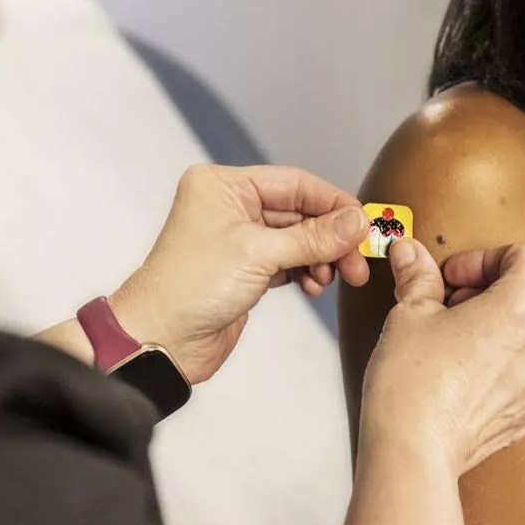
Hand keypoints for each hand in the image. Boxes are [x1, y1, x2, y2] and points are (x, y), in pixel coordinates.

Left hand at [109, 164, 370, 383]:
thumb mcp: (259, 254)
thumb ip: (313, 237)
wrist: (159, 341)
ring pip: (297, 239)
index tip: (364, 225)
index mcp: (224, 186)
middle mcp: (230, 206)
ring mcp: (238, 239)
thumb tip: (360, 221)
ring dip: (321, 257)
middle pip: (299, 212)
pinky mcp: (245, 270)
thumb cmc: (194, 286)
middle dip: (331, 237)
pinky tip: (314, 286)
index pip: (294, 183)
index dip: (333, 203)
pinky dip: (306, 271)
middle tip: (357, 263)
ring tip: (335, 278)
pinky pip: (288, 261)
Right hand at [358, 239, 524, 476]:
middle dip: (517, 286)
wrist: (414, 449)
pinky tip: (470, 371)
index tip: (453, 277)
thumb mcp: (410, 313)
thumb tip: (410, 252)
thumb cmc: (413, 380)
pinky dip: (513, 361)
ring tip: (467, 334)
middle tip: (471, 298)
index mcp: (521, 308)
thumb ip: (418, 276)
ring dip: (518, 323)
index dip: (486, 258)